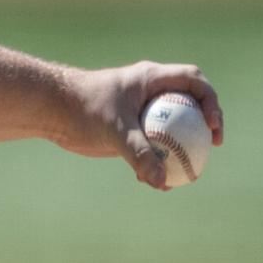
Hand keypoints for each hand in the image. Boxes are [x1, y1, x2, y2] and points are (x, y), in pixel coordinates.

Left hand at [54, 62, 223, 190]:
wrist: (50, 110)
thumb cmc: (82, 109)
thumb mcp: (114, 129)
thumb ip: (139, 153)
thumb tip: (162, 181)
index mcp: (151, 78)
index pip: (193, 81)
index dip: (210, 100)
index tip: (211, 125)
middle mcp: (150, 92)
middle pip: (189, 104)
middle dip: (205, 124)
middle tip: (211, 147)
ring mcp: (141, 111)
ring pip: (173, 128)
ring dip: (182, 149)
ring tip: (187, 174)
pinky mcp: (130, 129)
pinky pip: (154, 146)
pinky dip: (158, 162)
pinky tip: (155, 183)